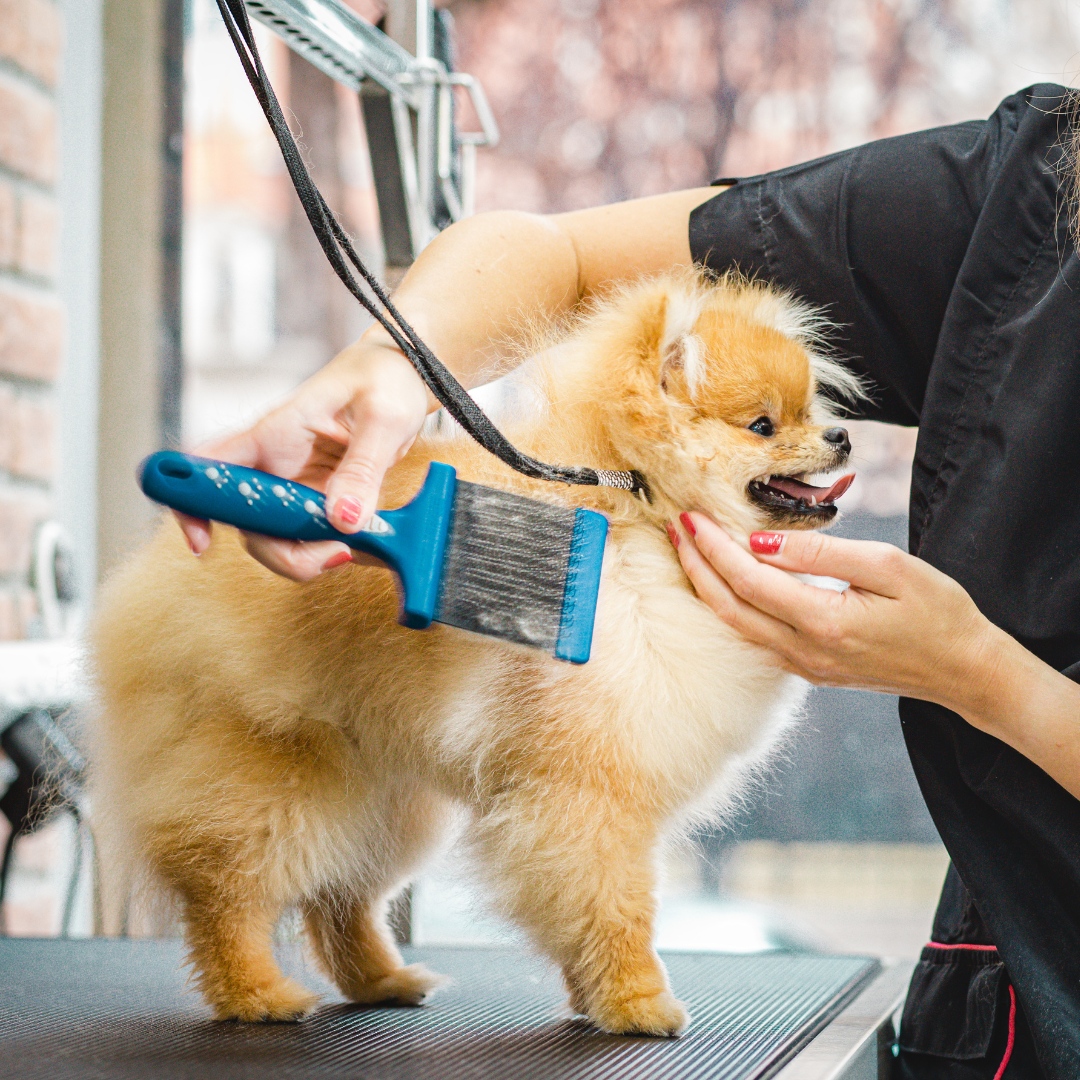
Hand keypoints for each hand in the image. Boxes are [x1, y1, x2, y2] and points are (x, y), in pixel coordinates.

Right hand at [176, 339, 432, 580]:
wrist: (405, 374)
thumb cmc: (385, 378)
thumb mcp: (383, 417)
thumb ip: (363, 468)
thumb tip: (343, 519)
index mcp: (273, 433)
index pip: (209, 466)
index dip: (191, 504)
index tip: (202, 543)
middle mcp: (275, 464)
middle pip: (247, 525)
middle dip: (283, 554)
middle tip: (335, 552)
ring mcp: (295, 486)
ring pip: (277, 540)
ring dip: (311, 556)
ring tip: (355, 545)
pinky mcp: (318, 501)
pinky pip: (311, 538)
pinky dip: (334, 549)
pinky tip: (368, 543)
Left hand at [669, 513, 996, 711]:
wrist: (965, 671)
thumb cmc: (938, 613)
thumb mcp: (889, 567)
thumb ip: (821, 554)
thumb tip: (762, 542)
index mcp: (824, 623)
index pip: (748, 580)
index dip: (714, 548)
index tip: (692, 516)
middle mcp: (805, 651)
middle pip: (729, 606)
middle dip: (696, 564)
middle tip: (675, 527)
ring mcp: (804, 666)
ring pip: (736, 625)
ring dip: (707, 585)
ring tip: (688, 548)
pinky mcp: (809, 668)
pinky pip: (754, 635)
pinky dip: (730, 604)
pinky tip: (721, 581)